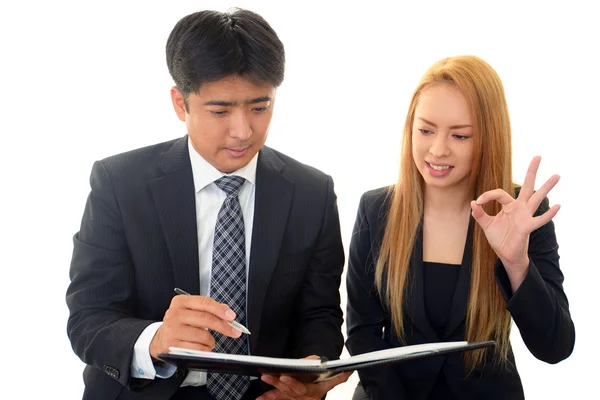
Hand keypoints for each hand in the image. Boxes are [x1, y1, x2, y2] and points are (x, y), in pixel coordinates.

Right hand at [149, 294, 241, 359]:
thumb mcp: (191, 311)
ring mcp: (172, 329)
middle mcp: (174, 314)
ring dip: (211, 341)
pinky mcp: (172, 345)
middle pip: (205, 318)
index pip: (204, 303)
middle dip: (224, 326)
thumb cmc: (181, 324)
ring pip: (203, 335)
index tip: (231, 316)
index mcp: (181, 302)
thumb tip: (228, 315)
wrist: (161, 338)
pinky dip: (205, 349)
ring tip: (208, 341)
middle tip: (234, 331)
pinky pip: (197, 348)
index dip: (220, 309)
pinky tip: (202, 347)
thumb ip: (208, 310)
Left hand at [258, 356, 352, 399]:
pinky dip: (269, 397)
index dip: (293, 384)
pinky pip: (278, 398)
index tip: (285, 376)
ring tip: (264, 377)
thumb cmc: (326, 377)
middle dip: (280, 384)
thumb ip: (339, 375)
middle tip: (270, 375)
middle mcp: (304, 397)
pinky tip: (259, 398)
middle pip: (290, 392)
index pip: (303, 389)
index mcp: (315, 392)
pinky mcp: (288, 397)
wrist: (320, 383)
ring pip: (283, 393)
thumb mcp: (333, 376)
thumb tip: (348, 371)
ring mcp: (295, 398)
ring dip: (272, 387)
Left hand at [470, 156, 559, 283]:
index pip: (499, 194)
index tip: (478, 203)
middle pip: (527, 187)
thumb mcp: (486, 224)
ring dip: (546, 187)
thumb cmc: (499, 238)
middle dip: (531, 171)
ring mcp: (525, 216)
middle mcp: (519, 208)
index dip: (487, 196)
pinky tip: (558, 206)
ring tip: (556, 175)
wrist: (505, 254)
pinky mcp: (528, 227)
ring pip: (537, 198)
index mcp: (509, 206)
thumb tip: (473, 203)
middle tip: (538, 156)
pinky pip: (539, 220)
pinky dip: (548, 214)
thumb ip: (479, 214)